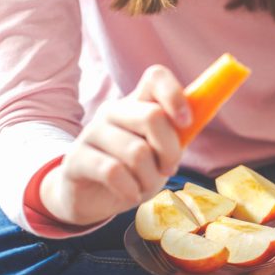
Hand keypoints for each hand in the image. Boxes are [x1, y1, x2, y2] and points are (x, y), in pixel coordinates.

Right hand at [41, 65, 189, 225]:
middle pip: (152, 116)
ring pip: (136, 152)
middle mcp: (112, 112)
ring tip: (145, 187)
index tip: (187, 123)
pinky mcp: (76, 159)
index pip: (155, 77)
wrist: (89, 196)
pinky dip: (130, 190)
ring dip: (150, 179)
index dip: (175, 95)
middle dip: (170, 151)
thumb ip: (177, 134)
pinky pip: (113, 172)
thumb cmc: (133, 170)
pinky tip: (130, 195)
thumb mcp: (160, 152)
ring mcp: (91, 133)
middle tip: (169, 169)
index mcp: (136, 103)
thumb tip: (199, 117)